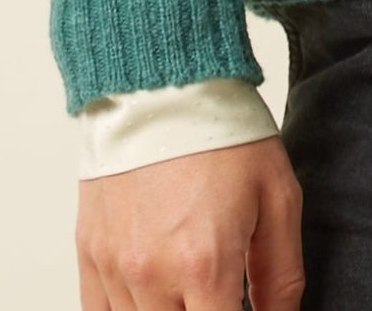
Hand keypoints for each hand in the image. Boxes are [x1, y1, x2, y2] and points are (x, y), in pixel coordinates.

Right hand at [76, 134, 303, 309]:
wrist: (162, 83)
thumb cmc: (224, 134)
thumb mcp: (277, 196)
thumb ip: (281, 274)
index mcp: (205, 264)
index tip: (242, 307)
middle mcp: (152, 275)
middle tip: (218, 293)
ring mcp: (114, 269)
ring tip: (192, 285)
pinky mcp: (90, 255)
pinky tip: (154, 296)